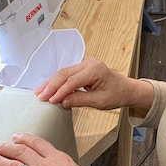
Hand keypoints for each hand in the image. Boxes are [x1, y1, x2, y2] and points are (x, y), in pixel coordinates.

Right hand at [34, 57, 153, 111]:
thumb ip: (80, 100)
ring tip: (39, 92)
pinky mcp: (82, 68)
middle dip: (51, 85)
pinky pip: (66, 74)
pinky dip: (57, 82)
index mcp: (95, 69)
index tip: (50, 100)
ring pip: (63, 73)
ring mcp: (85, 64)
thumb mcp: (99, 101)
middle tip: (40, 96)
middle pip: (65, 74)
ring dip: (51, 83)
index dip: (60, 91)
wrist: (126, 89)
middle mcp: (89, 63)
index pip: (73, 81)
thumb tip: (63, 102)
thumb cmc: (117, 94)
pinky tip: (48, 88)